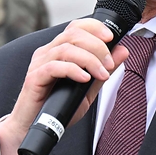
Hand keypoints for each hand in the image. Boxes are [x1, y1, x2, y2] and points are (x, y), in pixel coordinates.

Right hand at [0, 18, 128, 154]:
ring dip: (89, 59)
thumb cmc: (58, 108)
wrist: (33, 127)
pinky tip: (84, 79)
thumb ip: (103, 70)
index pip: (75, 27)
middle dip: (97, 46)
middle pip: (73, 34)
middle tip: (109, 64)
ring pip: (66, 48)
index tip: (111, 37)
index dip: (94, 27)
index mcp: (58, 50)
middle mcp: (47, 53)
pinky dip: (73, 70)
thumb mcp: (88, 89)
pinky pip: (54, 66)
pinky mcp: (34, 78)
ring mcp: (39, 64)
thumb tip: (122, 51)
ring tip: (101, 74)